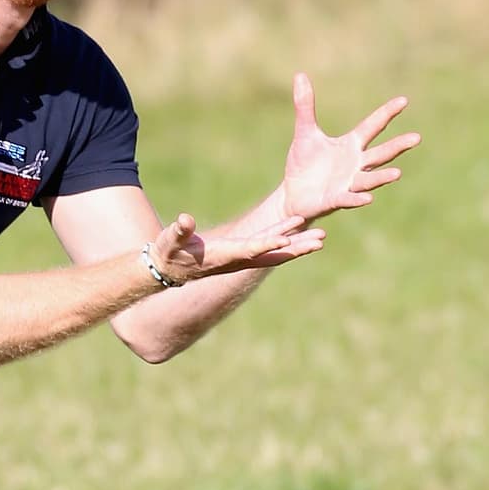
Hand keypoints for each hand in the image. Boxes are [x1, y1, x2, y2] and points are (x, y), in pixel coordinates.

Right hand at [149, 210, 324, 283]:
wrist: (168, 268)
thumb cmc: (167, 252)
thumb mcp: (169, 241)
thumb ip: (178, 231)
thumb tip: (185, 220)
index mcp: (222, 256)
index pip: (249, 249)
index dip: (267, 243)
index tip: (287, 238)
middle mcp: (237, 260)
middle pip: (272, 254)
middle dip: (296, 248)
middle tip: (320, 241)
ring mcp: (241, 258)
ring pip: (275, 252)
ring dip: (298, 244)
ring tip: (321, 237)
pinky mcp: (241, 253)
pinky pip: (269, 247)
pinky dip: (286, 240)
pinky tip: (300, 230)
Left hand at [281, 73, 419, 222]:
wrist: (293, 194)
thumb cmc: (304, 164)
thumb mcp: (304, 133)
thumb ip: (305, 107)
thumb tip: (300, 75)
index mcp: (351, 145)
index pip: (373, 126)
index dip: (387, 113)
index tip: (403, 100)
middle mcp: (355, 164)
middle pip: (381, 154)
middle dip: (398, 146)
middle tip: (417, 137)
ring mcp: (348, 183)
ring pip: (369, 179)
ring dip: (382, 177)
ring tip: (397, 173)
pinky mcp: (335, 200)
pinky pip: (348, 199)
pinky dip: (357, 198)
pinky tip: (367, 198)